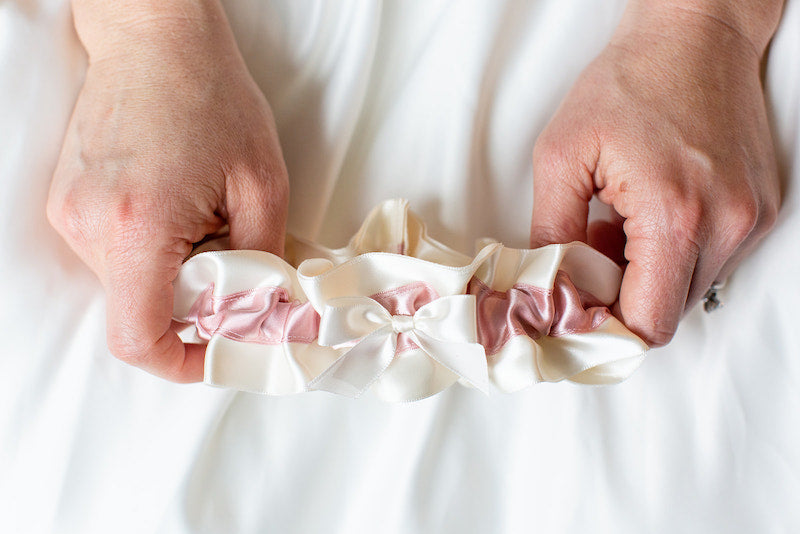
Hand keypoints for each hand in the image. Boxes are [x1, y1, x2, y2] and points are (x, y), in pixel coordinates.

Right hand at [47, 1, 287, 381]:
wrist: (154, 38)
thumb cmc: (212, 99)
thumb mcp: (263, 184)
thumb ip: (265, 260)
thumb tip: (262, 312)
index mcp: (138, 227)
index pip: (138, 337)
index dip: (180, 363)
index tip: (216, 354)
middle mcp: (90, 226)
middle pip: (140, 311)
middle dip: (193, 304)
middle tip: (232, 261)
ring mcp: (70, 214)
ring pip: (128, 284)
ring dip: (173, 273)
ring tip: (203, 220)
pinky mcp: (68, 201)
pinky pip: (113, 255)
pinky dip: (152, 251)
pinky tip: (177, 206)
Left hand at [530, 3, 781, 345]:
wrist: (694, 35)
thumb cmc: (631, 81)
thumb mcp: (562, 155)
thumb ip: (551, 232)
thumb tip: (549, 286)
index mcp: (675, 216)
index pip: (649, 324)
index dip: (608, 329)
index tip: (578, 311)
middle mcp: (726, 224)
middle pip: (668, 311)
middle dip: (621, 296)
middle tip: (589, 253)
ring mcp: (750, 218)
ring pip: (689, 288)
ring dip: (647, 274)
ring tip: (618, 224)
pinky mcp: (760, 209)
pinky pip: (712, 259)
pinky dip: (674, 252)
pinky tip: (648, 214)